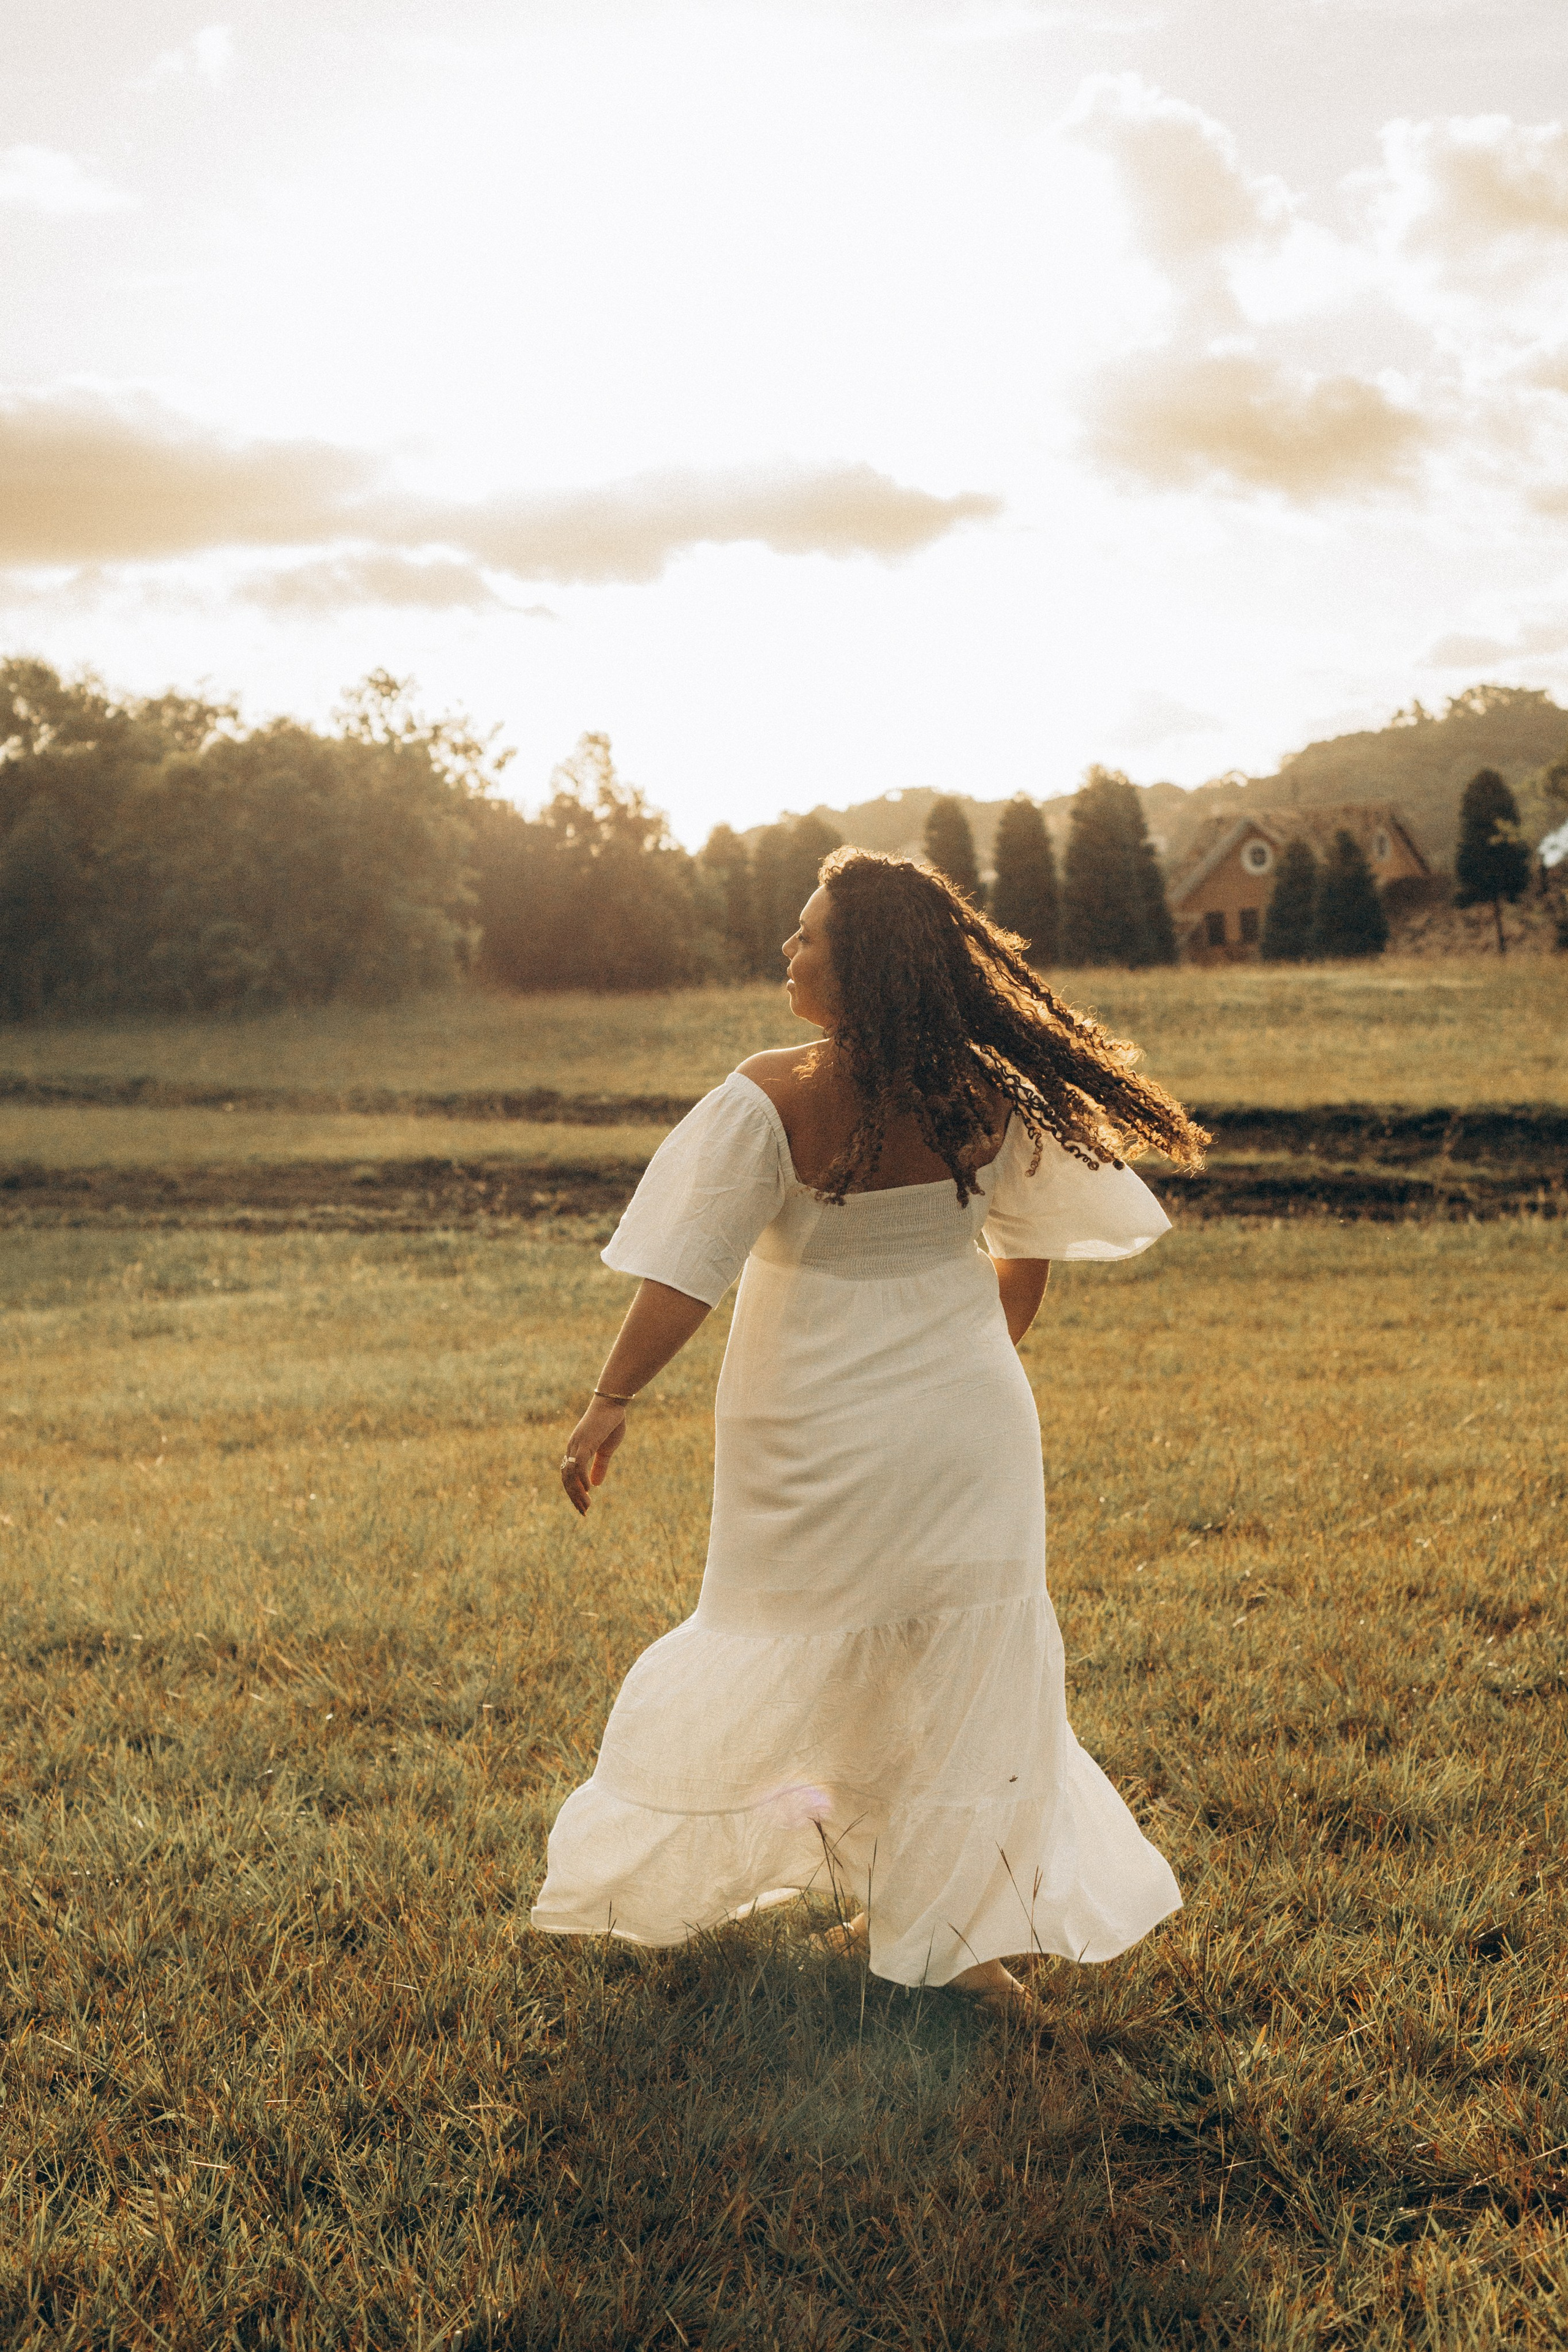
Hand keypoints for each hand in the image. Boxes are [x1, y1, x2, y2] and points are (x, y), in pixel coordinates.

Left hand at [559, 1398, 627, 1515]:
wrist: (612, 1403)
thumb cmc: (610, 1423)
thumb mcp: (606, 1449)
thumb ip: (600, 1466)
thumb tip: (594, 1484)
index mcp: (575, 1450)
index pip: (568, 1476)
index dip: (574, 1492)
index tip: (583, 1507)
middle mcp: (572, 1449)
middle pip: (566, 1478)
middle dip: (574, 1497)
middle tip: (583, 1513)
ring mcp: (576, 1445)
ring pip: (570, 1474)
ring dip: (577, 1493)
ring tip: (586, 1506)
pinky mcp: (585, 1442)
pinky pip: (579, 1464)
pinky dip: (581, 1479)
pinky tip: (588, 1490)